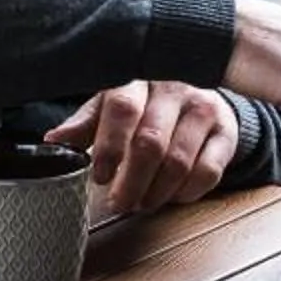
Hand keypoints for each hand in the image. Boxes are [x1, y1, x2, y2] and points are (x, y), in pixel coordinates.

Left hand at [46, 81, 239, 213]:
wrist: (201, 95)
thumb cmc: (147, 103)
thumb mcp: (110, 104)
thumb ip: (86, 123)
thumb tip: (53, 141)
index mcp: (138, 77)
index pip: (123, 109)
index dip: (109, 147)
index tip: (98, 176)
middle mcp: (174, 87)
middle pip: (151, 142)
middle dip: (130, 182)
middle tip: (118, 202)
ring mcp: (204, 108)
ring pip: (179, 161)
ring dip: (156, 192)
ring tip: (142, 202)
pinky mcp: (227, 132)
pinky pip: (208, 171)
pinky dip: (185, 192)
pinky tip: (171, 195)